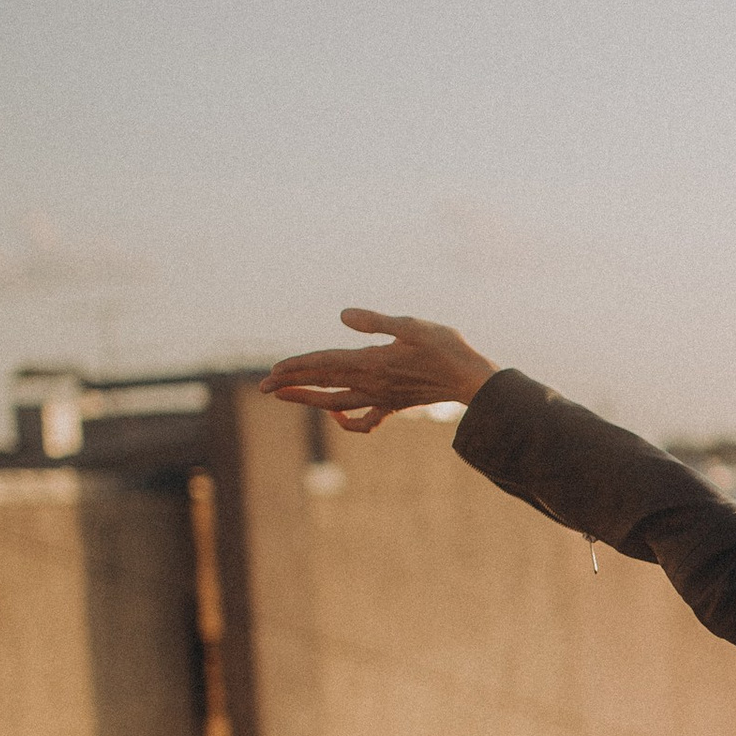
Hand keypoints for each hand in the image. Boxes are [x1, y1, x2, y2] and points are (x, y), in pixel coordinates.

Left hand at [257, 310, 497, 432]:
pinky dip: (346, 419)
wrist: (472, 380)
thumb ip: (376, 321)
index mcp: (372, 362)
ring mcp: (381, 397)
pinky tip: (336, 414)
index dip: (297, 367)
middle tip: (263, 387)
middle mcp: (372, 383)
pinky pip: (365, 419)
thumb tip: (343, 316)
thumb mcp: (412, 325)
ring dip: (308, 399)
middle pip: (323, 384)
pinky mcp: (393, 404)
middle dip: (291, 385)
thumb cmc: (447, 348)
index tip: (271, 372)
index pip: (325, 364)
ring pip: (336, 402)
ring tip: (284, 396)